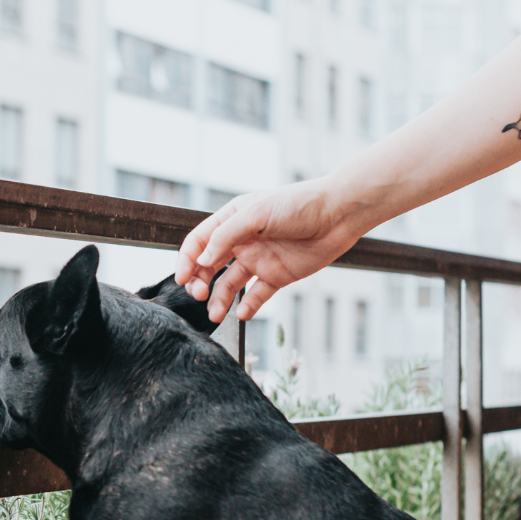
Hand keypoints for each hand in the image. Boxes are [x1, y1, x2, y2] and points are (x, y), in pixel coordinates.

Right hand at [173, 181, 370, 323]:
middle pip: (209, 266)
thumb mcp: (257, 213)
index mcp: (232, 220)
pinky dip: (247, 307)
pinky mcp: (277, 276)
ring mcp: (258, 260)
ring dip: (219, 300)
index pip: (199, 242)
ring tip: (217, 315)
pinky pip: (256, 295)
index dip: (186, 260)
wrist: (338, 215)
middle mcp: (241, 241)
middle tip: (200, 296)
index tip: (182, 279)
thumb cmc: (298, 205)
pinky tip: (242, 314)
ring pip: (229, 284)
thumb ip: (226, 236)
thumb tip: (202, 260)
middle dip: (199, 283)